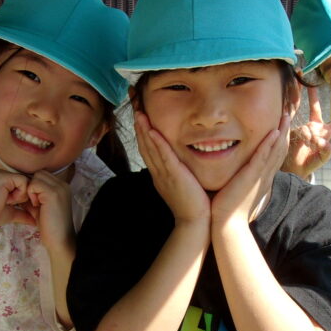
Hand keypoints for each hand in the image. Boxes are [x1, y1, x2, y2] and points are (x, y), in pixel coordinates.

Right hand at [0, 170, 35, 237]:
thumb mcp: (13, 213)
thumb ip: (24, 213)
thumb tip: (36, 221)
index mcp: (6, 181)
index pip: (27, 185)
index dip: (28, 197)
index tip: (22, 207)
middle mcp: (5, 175)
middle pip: (29, 183)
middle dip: (25, 197)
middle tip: (12, 204)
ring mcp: (3, 174)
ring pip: (27, 182)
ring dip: (21, 196)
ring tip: (8, 202)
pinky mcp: (3, 176)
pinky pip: (23, 181)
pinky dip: (19, 194)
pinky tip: (8, 199)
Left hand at [26, 170, 74, 255]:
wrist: (60, 240)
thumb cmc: (50, 227)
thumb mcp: (41, 208)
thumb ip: (34, 197)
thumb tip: (21, 190)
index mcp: (62, 187)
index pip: (43, 176)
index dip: (35, 187)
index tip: (34, 202)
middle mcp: (63, 184)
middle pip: (39, 174)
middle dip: (33, 186)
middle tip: (33, 203)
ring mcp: (59, 188)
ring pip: (36, 176)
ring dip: (32, 189)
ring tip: (36, 205)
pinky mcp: (53, 193)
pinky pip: (34, 184)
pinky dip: (31, 194)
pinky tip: (36, 206)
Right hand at [134, 110, 210, 225]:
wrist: (195, 222)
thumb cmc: (193, 203)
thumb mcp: (182, 183)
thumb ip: (179, 170)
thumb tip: (181, 158)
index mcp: (159, 173)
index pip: (148, 148)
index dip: (142, 131)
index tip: (139, 114)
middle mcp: (158, 172)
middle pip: (144, 145)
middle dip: (139, 125)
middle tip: (135, 109)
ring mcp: (164, 174)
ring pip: (151, 148)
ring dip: (144, 130)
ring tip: (139, 113)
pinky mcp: (174, 176)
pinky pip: (164, 157)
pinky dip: (157, 143)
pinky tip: (152, 131)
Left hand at [211, 110, 291, 225]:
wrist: (228, 223)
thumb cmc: (229, 208)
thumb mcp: (239, 190)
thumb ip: (240, 179)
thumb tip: (236, 173)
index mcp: (262, 178)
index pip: (274, 156)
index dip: (279, 141)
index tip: (280, 126)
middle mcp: (265, 175)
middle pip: (279, 150)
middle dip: (285, 132)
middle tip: (288, 115)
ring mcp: (260, 176)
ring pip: (275, 150)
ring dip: (281, 133)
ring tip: (286, 117)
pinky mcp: (252, 177)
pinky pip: (263, 157)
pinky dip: (269, 144)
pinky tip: (274, 132)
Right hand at [282, 90, 330, 177]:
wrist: (295, 168)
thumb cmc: (311, 163)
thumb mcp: (323, 158)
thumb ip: (327, 151)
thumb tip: (325, 142)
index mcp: (326, 133)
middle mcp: (315, 127)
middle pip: (315, 109)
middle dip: (313, 97)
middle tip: (311, 85)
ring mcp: (304, 128)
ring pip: (310, 126)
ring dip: (312, 137)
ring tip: (310, 146)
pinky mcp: (295, 132)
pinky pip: (304, 131)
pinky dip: (306, 137)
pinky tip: (304, 143)